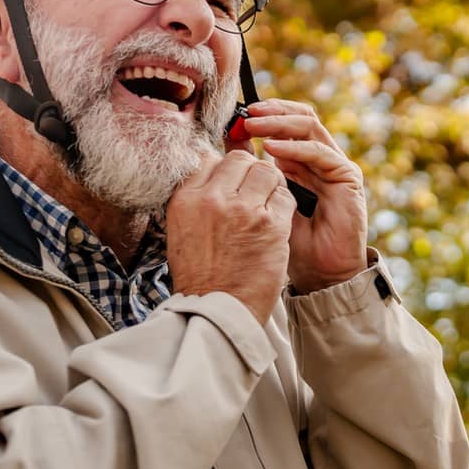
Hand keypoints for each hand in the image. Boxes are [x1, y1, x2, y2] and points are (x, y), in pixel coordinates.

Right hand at [166, 149, 297, 327]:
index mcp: (186, 199)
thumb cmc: (201, 275)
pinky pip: (286, 196)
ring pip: (267, 171)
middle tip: (255, 193)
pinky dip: (285, 204)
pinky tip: (278, 221)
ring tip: (267, 206)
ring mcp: (243, 210)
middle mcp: (213, 199)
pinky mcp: (271, 225)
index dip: (227, 168)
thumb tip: (213, 167)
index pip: (211, 157)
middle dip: (251, 172)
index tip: (234, 183)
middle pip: (241, 159)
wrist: (218, 311)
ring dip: (271, 185)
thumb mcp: (182, 230)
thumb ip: (196, 198)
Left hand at [230, 99, 367, 291]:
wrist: (320, 273)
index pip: (283, 122)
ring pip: (308, 126)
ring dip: (279, 122)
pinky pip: (320, 154)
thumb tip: (227, 142)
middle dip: (269, 112)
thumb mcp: (260, 201)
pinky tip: (273, 149)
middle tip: (244, 114)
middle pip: (297, 117)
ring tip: (254, 125)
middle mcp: (318, 158)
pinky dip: (296, 148)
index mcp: (298, 160)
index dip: (259, 116)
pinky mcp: (348, 178)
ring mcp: (334, 166)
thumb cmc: (289, 241)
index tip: (231, 118)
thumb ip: (250, 171)